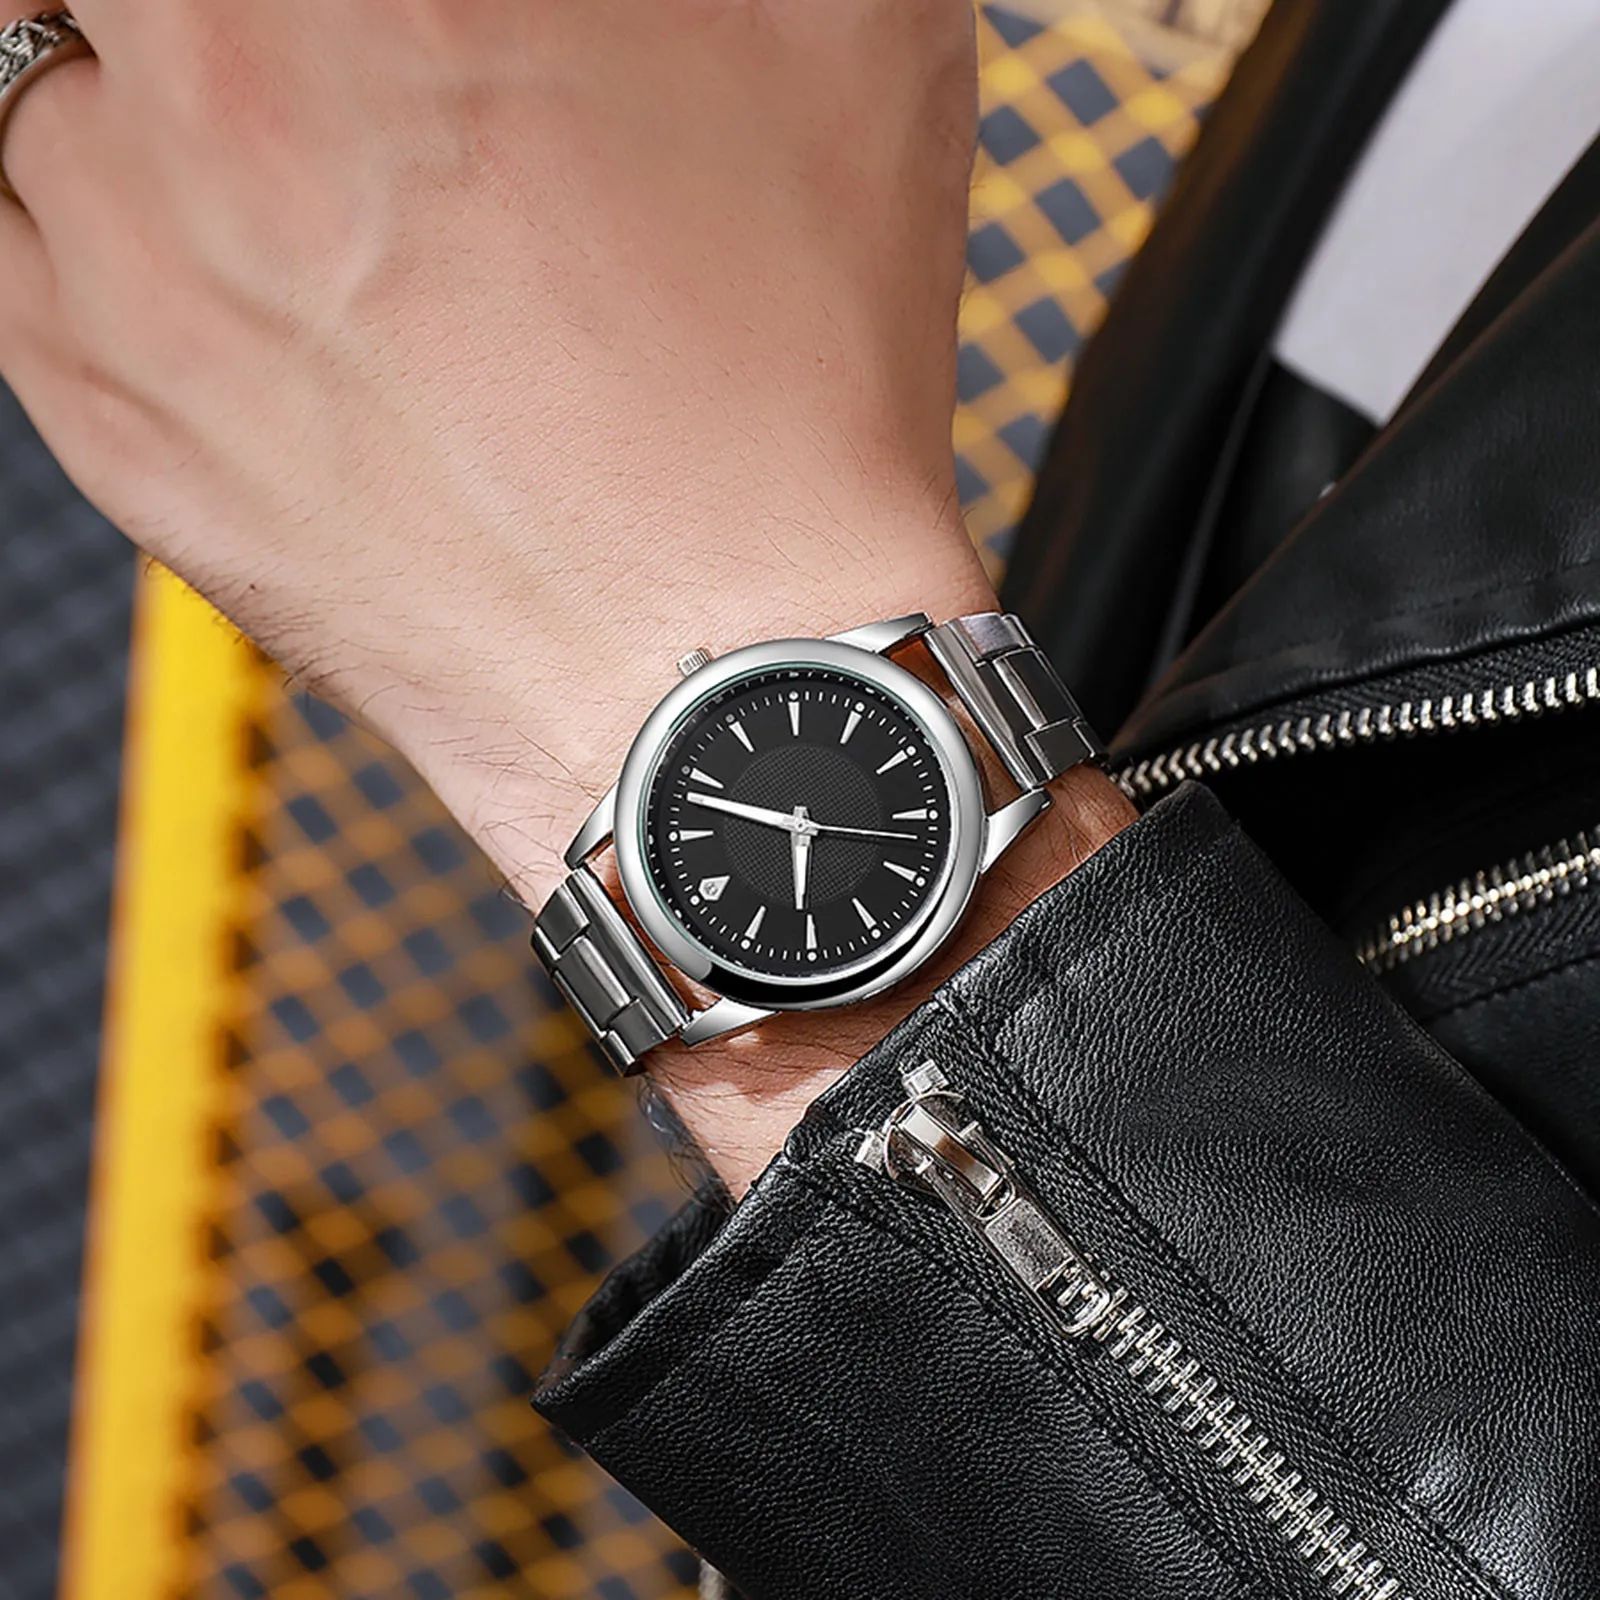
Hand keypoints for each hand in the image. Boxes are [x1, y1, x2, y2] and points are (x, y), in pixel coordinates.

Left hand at [0, 0, 986, 904]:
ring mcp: (138, 262)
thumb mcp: (853, 53)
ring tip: (278, 157)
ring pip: (45, 67)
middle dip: (240, 27)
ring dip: (147, 82)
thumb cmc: (799, 405)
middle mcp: (229, 96)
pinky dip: (75, 208)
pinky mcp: (108, 414)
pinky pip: (6, 235)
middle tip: (313, 68)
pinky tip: (205, 248)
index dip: (362, 0)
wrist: (731, 674)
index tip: (402, 29)